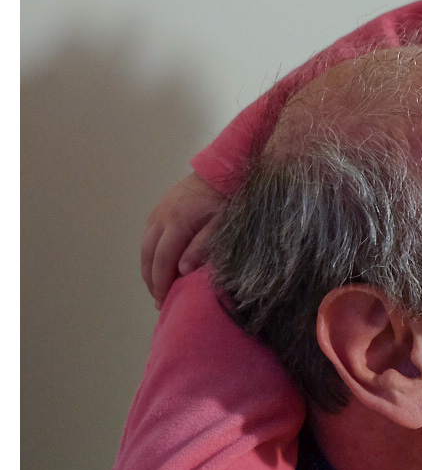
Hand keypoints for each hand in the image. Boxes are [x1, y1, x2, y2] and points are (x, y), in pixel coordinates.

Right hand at [140, 172, 224, 306]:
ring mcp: (158, 212)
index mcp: (176, 222)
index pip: (163, 260)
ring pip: (145, 246)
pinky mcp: (160, 208)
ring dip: (149, 268)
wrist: (223, 168)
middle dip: (152, 280)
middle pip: (148, 255)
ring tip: (158, 287)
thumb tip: (181, 270)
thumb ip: (203, 246)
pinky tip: (159, 265)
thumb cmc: (228, 196)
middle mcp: (161, 217)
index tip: (164, 301)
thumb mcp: (222, 223)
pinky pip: (149, 236)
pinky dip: (151, 254)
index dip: (161, 283)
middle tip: (159, 300)